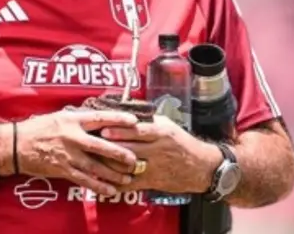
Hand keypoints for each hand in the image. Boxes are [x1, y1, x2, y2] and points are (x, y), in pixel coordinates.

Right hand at [16, 109, 139, 196]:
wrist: (16, 145)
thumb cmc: (37, 129)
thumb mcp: (58, 117)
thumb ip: (78, 119)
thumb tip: (98, 119)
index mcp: (71, 120)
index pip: (99, 118)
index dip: (117, 119)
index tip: (134, 121)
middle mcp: (71, 137)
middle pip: (102, 146)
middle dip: (120, 153)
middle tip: (134, 159)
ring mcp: (67, 154)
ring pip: (96, 166)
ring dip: (113, 173)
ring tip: (127, 178)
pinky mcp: (62, 169)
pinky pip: (84, 180)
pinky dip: (99, 186)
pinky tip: (111, 190)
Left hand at [101, 115, 222, 193]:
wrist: (203, 168)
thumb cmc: (181, 142)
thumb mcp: (168, 126)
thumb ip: (147, 119)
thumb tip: (123, 108)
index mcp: (161, 133)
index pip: (138, 130)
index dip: (119, 131)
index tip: (102, 129)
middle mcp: (158, 150)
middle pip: (129, 149)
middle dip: (108, 147)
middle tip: (90, 144)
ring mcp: (154, 168)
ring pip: (127, 167)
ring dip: (107, 165)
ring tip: (90, 159)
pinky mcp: (152, 182)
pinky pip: (131, 184)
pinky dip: (115, 183)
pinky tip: (100, 180)